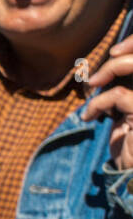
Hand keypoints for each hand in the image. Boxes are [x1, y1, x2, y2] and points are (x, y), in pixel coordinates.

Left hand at [80, 37, 132, 169]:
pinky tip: (90, 116)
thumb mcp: (123, 107)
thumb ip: (123, 84)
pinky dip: (98, 103)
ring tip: (94, 87)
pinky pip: (119, 95)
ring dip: (110, 71)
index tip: (116, 51)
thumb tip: (110, 60)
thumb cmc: (127, 137)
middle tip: (106, 63)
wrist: (130, 169)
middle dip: (128, 49)